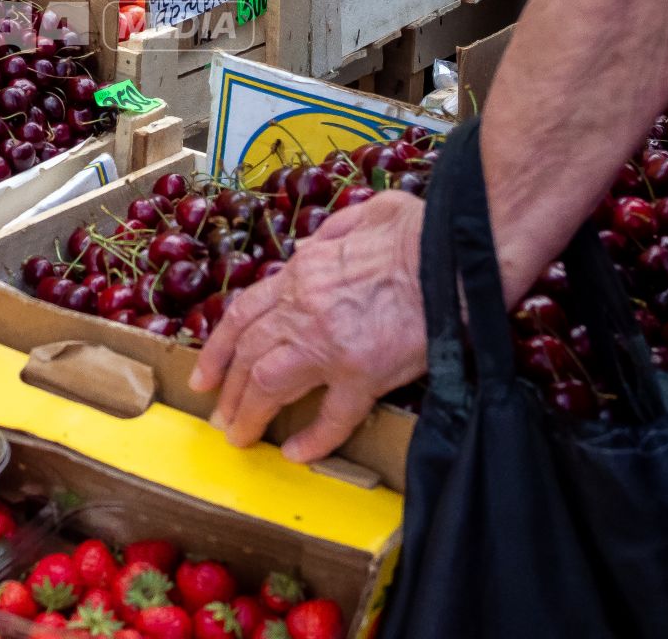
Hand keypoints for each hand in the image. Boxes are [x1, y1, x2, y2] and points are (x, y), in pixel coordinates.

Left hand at [189, 190, 429, 462]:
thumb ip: (334, 231)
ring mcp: (330, 344)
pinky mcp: (364, 374)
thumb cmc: (421, 233)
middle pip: (248, 353)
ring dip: (250, 412)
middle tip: (220, 414)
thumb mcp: (366, 214)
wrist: (460, 257)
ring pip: (270, 383)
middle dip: (228, 388)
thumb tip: (317, 243)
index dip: (220, 347)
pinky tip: (298, 453)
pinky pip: (332, 415)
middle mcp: (305, 309)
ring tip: (240, 436)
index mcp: (304, 272)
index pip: (244, 312)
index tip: (206, 373)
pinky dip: (312, 438)